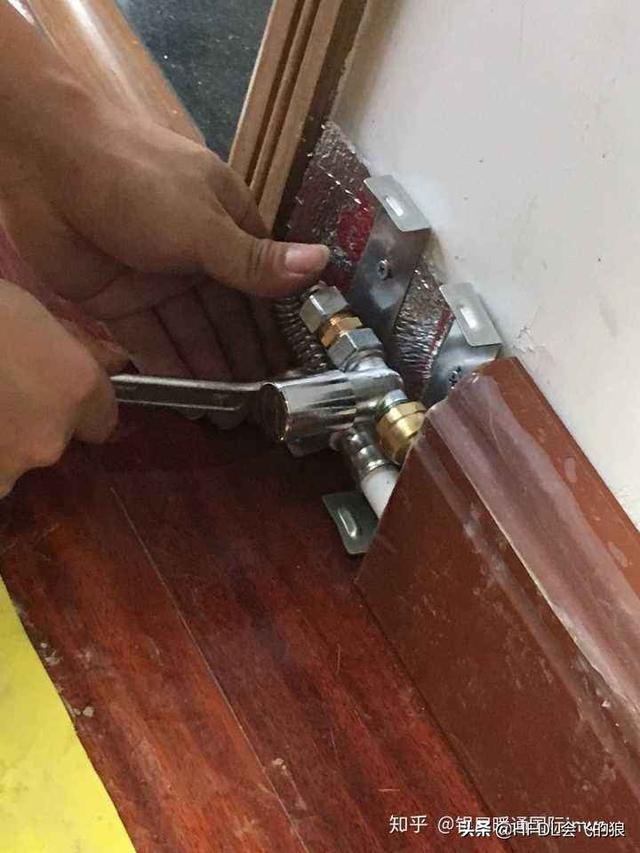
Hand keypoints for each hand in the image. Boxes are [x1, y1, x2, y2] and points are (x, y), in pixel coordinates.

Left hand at [0, 66, 328, 382]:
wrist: (47, 161)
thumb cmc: (140, 182)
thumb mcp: (206, 225)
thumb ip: (256, 260)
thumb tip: (323, 265)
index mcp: (227, 226)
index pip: (261, 285)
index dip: (276, 327)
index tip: (293, 368)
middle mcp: (196, 256)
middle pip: (226, 317)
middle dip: (243, 358)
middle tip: (261, 405)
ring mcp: (156, 280)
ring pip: (190, 334)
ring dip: (209, 370)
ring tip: (229, 415)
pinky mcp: (117, 300)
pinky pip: (149, 340)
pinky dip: (168, 367)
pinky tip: (187, 399)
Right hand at [0, 280, 124, 496]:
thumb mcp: (30, 309)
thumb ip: (73, 347)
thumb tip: (112, 361)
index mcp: (76, 388)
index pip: (102, 421)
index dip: (76, 406)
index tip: (50, 391)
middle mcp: (50, 438)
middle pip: (49, 442)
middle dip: (26, 421)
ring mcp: (3, 469)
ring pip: (7, 463)